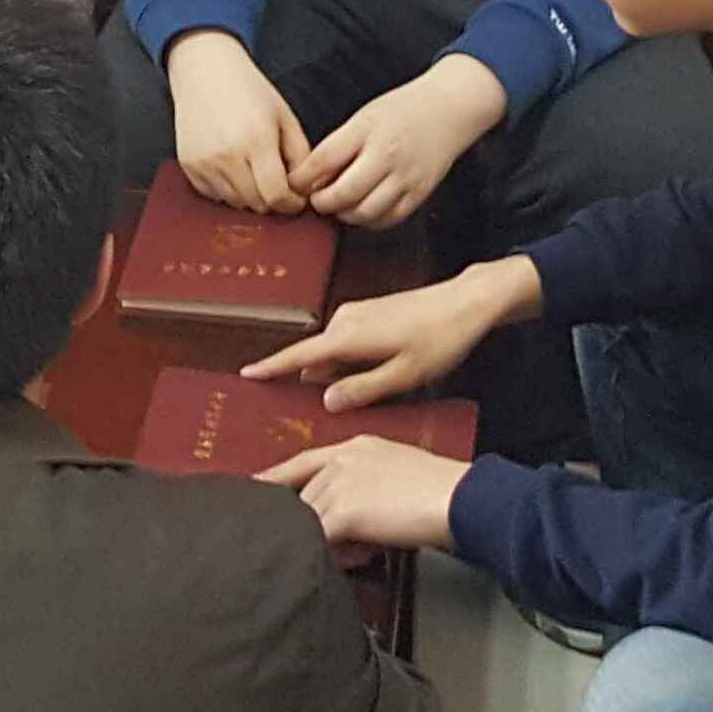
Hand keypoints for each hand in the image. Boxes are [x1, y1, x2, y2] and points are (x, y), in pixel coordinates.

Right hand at [165, 32, 310, 213]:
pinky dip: (227, 191)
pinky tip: (232, 166)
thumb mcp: (285, 117)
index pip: (276, 196)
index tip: (295, 199)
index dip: (291, 204)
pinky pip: (214, 196)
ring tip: (253, 170)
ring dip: (250, 196)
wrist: (205, 71)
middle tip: (276, 183)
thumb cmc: (248, 90)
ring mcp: (205, 163)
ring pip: (235, 204)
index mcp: (257, 141)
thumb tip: (305, 191)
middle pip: (257, 204)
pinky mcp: (189, 166)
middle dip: (272, 200)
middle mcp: (228, 155)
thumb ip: (301, 156)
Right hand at [250, 256, 539, 410]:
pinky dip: (348, 361)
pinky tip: (370, 377)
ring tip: (352, 396)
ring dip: (334, 373)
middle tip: (312, 409)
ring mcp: (357, 313)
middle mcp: (346, 320)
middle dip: (310, 381)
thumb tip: (325, 400)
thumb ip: (362, 389)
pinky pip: (346, 342)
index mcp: (349, 336)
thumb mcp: (403, 375)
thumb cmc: (439, 339)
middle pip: (315, 357)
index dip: (271, 367)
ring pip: (332, 351)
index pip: (299, 355)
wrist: (466, 303)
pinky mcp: (370, 312)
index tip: (246, 375)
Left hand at [257, 433, 472, 554]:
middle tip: (339, 544)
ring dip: (331, 543)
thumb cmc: (442, 490)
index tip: (255, 486)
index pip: (303, 463)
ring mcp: (339, 483)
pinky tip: (359, 557)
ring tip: (363, 552)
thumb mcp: (396, 472)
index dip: (276, 478)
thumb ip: (365, 486)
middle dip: (318, 525)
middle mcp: (341, 460)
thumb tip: (351, 518)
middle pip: (305, 499)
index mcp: (354, 447)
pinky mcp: (343, 511)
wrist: (459, 498)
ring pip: (311, 521)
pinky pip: (321, 539)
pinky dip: (336, 555)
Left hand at [290, 53, 507, 229]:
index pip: (325, 160)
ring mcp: (406, 178)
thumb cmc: (402, 110)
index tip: (295, 184)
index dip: (303, 178)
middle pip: (344, 194)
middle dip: (322, 203)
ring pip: (365, 213)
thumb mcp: (363, 117)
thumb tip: (310, 176)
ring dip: (345, 214)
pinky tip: (363, 208)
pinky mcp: (420, 194)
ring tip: (339, 205)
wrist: (448, 110)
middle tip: (316, 200)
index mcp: (368, 131)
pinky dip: (370, 220)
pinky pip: (388, 219)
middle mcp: (388, 156)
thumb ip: (338, 144)